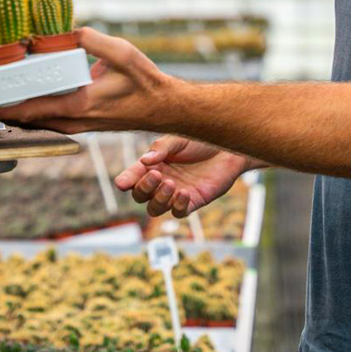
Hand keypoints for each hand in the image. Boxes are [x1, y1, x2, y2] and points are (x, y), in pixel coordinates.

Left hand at [0, 27, 179, 133]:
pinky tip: (19, 99)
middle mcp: (72, 119)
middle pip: (23, 119)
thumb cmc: (145, 83)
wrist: (162, 107)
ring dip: (10, 112)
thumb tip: (68, 30)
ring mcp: (75, 125)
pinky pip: (45, 119)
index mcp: (79, 104)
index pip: (29, 109)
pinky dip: (27, 111)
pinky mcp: (79, 122)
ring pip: (33, 121)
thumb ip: (92, 40)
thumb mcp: (121, 53)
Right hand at [115, 135, 251, 217]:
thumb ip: (161, 149)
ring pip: (156, 208)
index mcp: (154, 164)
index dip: (126, 180)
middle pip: (140, 196)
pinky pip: (179, 212)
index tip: (122, 183)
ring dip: (159, 199)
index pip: (133, 176)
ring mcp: (176, 193)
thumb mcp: (178, 139)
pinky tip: (184, 193)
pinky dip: (178, 206)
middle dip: (144, 189)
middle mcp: (161, 180)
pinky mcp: (192, 201)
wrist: (227, 147)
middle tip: (157, 175)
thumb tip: (144, 161)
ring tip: (171, 183)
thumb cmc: (200, 139)